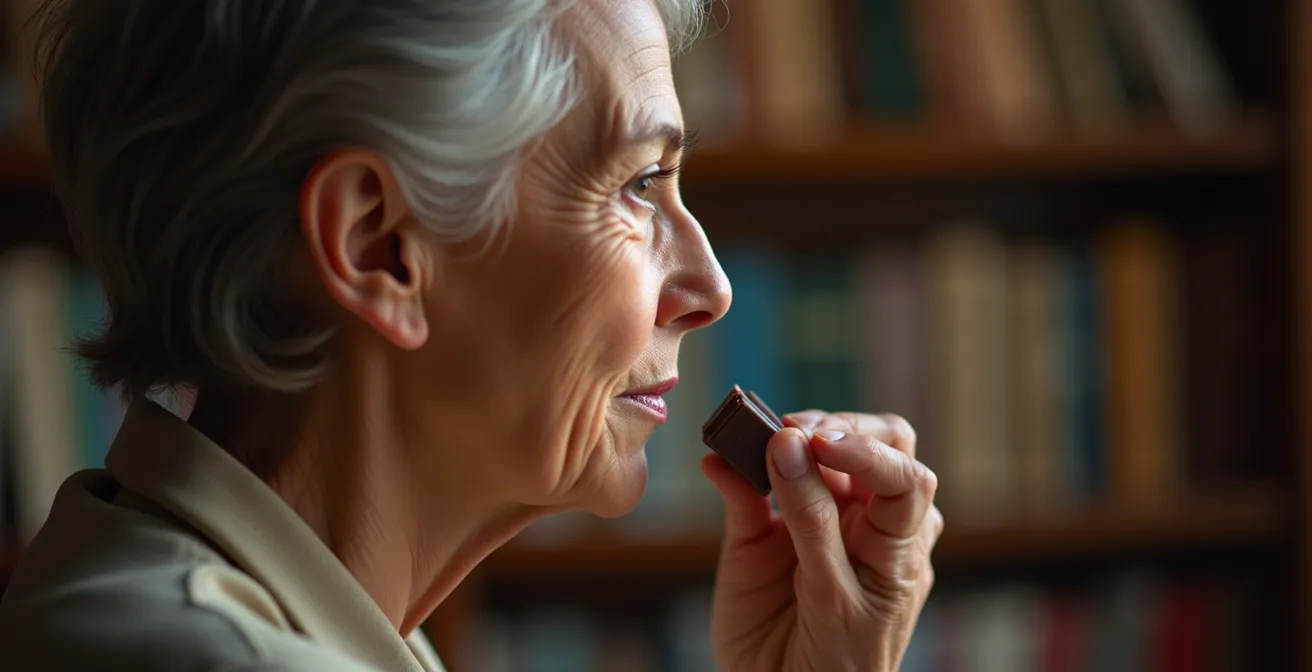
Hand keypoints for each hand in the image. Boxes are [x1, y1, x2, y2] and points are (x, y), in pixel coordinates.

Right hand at [700, 411, 942, 671]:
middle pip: (870, 444)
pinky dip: (731, 466)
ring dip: (783, 435)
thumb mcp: (833, 597)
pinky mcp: (759, 528)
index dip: (868, 450)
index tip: (821, 444)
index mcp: (895, 540)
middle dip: (834, 429)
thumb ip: (811, 520)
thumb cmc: (836, 661)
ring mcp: (810, 518)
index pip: (902, 476)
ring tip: (751, 438)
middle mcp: (860, 518)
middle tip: (792, 434)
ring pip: (808, 453)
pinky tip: (717, 462)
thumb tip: (786, 444)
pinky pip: (745, 486)